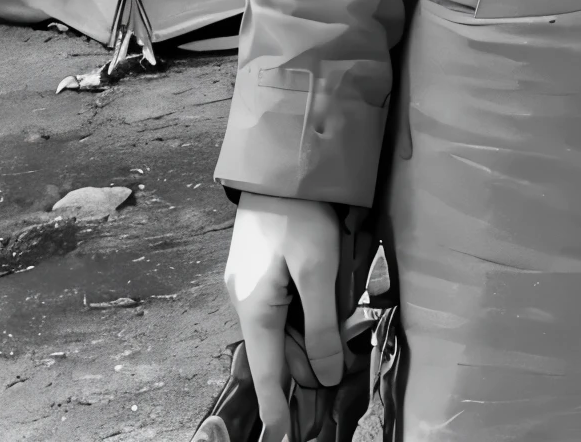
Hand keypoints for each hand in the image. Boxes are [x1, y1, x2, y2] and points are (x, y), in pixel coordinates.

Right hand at [224, 192, 343, 441]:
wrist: (279, 165)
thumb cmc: (300, 217)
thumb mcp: (318, 273)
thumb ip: (321, 327)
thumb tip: (325, 377)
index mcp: (254, 309)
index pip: (265, 373)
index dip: (275, 408)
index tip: (280, 438)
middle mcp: (244, 301)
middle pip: (275, 350)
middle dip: (303, 365)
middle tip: (335, 374)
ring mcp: (247, 283)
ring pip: (279, 327)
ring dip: (304, 336)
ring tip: (335, 339)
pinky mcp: (257, 267)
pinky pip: (278, 306)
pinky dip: (299, 315)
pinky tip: (320, 306)